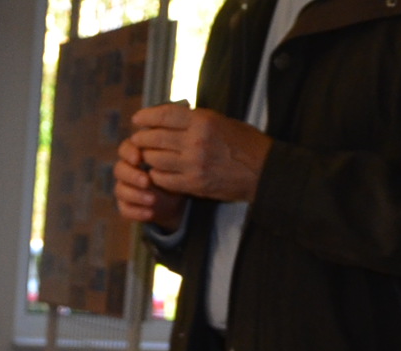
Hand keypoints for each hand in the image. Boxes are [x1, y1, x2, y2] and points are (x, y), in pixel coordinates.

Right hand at [113, 138, 186, 231]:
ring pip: (120, 190)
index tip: (139, 159)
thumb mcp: (173, 163)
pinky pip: (125, 209)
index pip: (125, 148)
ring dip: (136, 195)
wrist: (175, 198)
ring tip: (153, 200)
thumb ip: (166, 155)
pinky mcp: (125, 205)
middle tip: (147, 182)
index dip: (129, 153)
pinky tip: (150, 214)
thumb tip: (165, 150)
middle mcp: (126, 170)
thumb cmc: (174, 173)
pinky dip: (137, 212)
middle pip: (119, 169)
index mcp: (135, 154)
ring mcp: (123, 188)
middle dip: (133, 176)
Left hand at [128, 103, 271, 204]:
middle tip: (138, 139)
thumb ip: (195, 120)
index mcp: (203, 121)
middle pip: (154, 138)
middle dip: (142, 138)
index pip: (165, 115)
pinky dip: (157, 175)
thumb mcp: (221, 121)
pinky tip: (158, 171)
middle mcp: (195, 141)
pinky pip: (163, 179)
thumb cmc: (244, 143)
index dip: (147, 117)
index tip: (137, 119)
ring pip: (154, 159)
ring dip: (148, 157)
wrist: (262, 171)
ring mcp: (193, 165)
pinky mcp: (193, 184)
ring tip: (147, 155)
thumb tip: (169, 117)